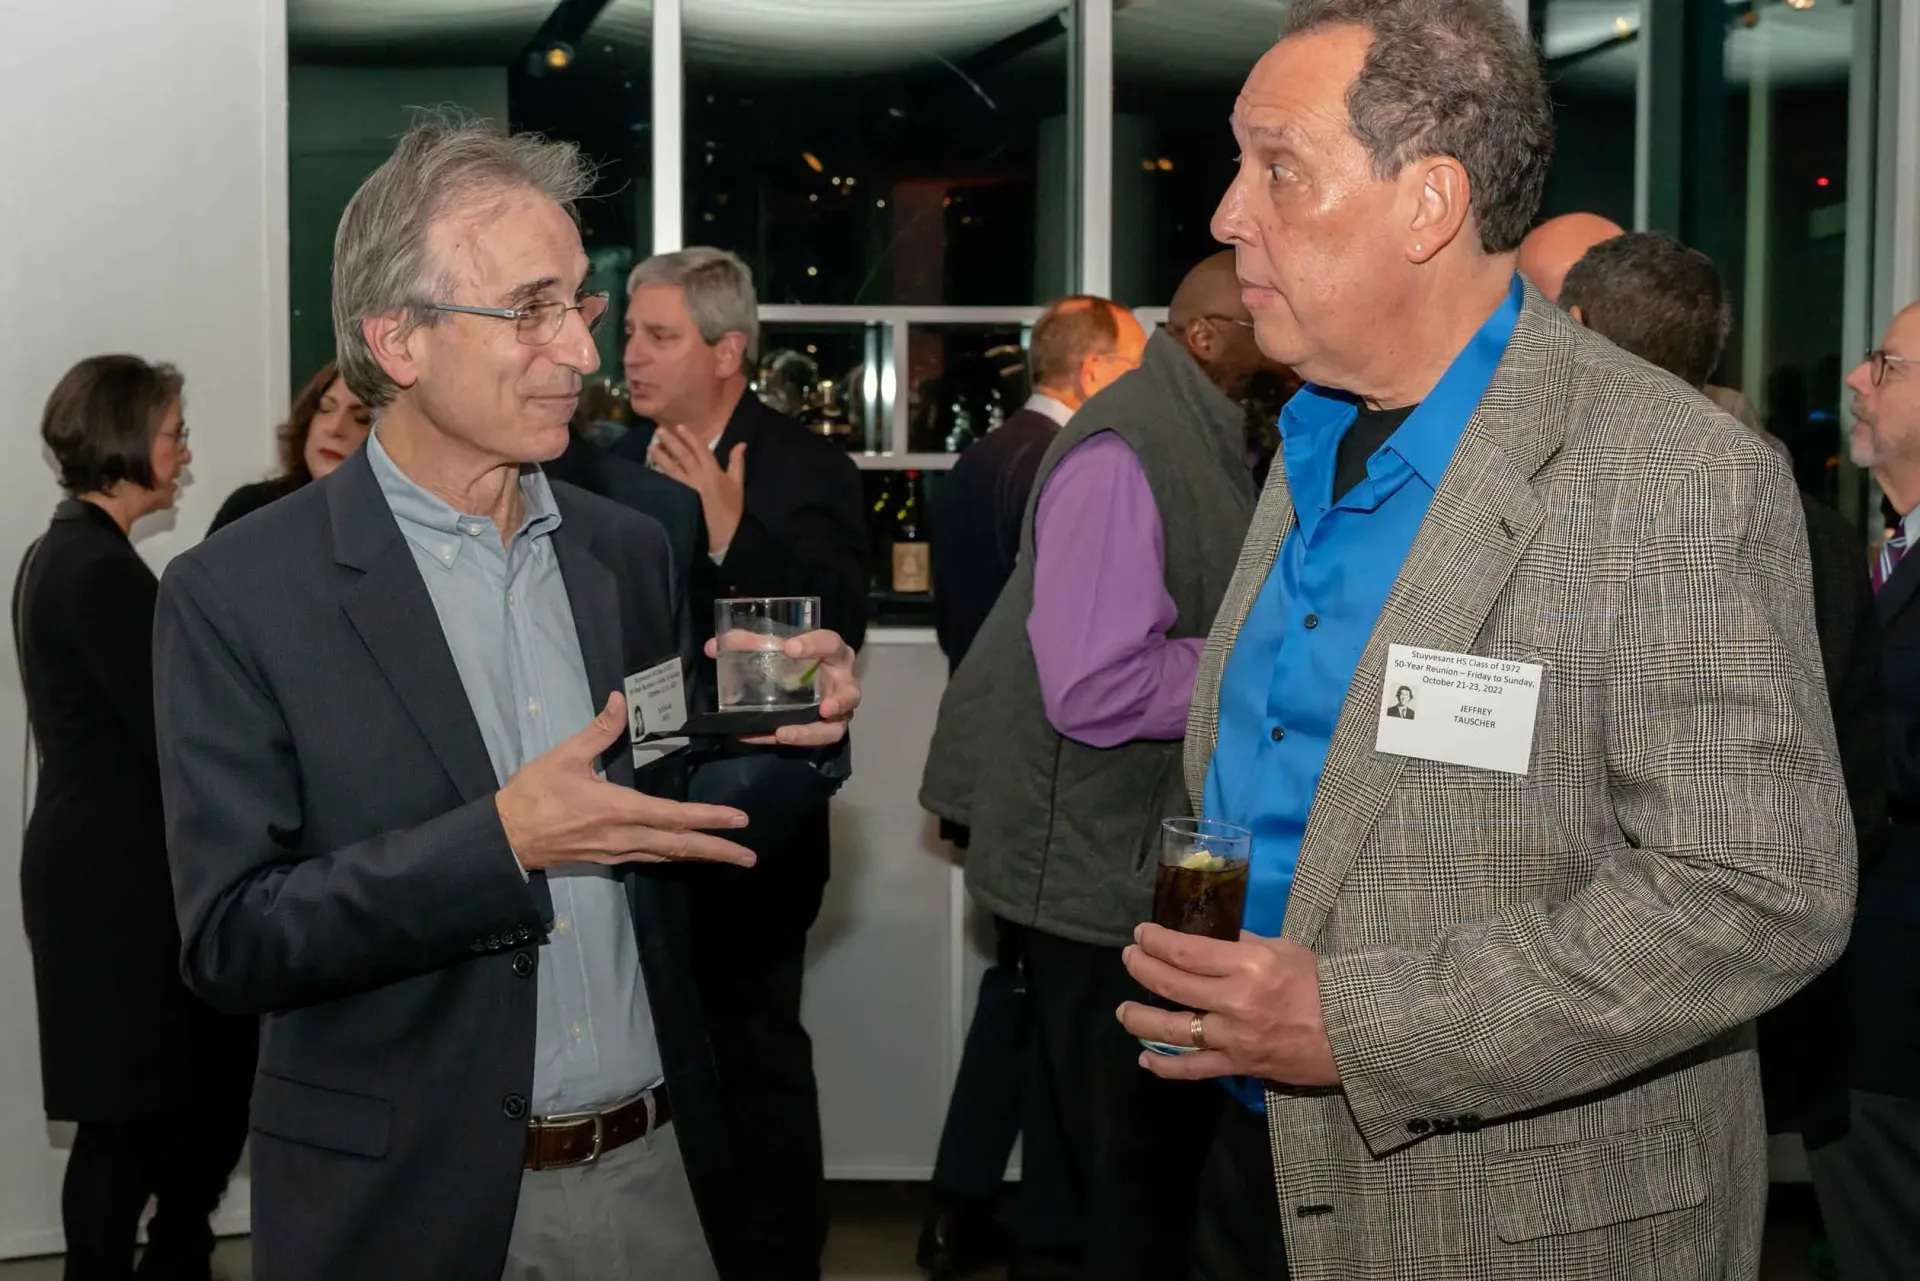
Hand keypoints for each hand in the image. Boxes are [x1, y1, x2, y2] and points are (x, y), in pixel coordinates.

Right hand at [496, 692, 755, 869]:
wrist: (506, 837)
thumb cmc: (534, 794)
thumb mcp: (565, 756)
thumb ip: (599, 730)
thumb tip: (620, 700)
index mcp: (619, 809)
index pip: (675, 816)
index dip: (709, 818)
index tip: (739, 820)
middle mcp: (625, 837)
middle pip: (680, 847)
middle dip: (717, 851)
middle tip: (750, 857)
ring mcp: (617, 852)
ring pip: (667, 856)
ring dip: (700, 857)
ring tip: (729, 858)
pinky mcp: (607, 859)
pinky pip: (649, 859)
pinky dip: (673, 857)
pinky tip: (684, 854)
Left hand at [651, 425, 745, 553]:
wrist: (725, 533)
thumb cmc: (732, 509)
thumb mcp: (737, 484)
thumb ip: (737, 462)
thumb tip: (740, 443)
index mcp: (713, 471)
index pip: (700, 449)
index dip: (689, 437)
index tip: (679, 427)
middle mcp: (698, 476)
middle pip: (683, 455)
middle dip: (671, 442)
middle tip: (659, 430)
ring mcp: (687, 487)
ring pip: (672, 467)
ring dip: (661, 455)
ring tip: (651, 445)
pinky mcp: (679, 498)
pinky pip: (668, 481)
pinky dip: (660, 472)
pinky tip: (652, 466)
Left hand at [704, 629, 859, 746]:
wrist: (803, 679)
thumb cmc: (795, 658)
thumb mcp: (776, 647)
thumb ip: (747, 644)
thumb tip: (712, 646)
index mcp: (833, 654)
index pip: (831, 644)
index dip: (814, 645)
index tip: (789, 648)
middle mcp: (841, 683)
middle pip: (851, 693)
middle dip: (841, 702)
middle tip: (823, 708)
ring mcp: (836, 709)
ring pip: (836, 726)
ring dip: (813, 732)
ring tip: (785, 734)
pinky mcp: (824, 728)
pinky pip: (812, 740)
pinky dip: (789, 740)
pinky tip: (767, 738)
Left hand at [1115, 925, 1338, 1086]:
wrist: (1356, 1033)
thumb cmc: (1322, 984)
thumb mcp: (1283, 948)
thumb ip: (1243, 943)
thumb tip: (1209, 936)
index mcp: (1247, 964)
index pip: (1185, 950)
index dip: (1155, 941)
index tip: (1142, 933)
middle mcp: (1234, 1000)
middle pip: (1171, 984)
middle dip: (1141, 967)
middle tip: (1129, 958)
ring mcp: (1233, 1037)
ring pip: (1172, 1029)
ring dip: (1140, 1018)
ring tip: (1123, 1010)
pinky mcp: (1239, 1065)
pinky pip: (1194, 1069)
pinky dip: (1165, 1066)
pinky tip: (1145, 1058)